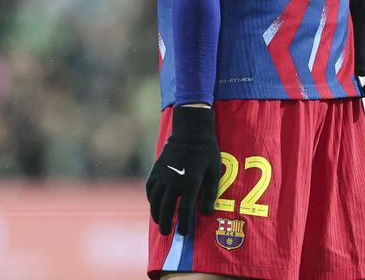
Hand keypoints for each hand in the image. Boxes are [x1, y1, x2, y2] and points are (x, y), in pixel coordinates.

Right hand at [145, 105, 221, 235]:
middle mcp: (173, 181)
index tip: (184, 233)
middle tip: (167, 233)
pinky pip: (150, 189)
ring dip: (156, 214)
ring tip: (159, 223)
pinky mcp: (155, 170)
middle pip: (166, 208)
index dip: (184, 224)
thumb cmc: (206, 152)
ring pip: (155, 200)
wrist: (190, 131)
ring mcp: (162, 175)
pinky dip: (151, 200)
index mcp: (190, 183)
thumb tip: (206, 214)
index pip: (185, 211)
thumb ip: (210, 194)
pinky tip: (155, 205)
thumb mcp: (214, 172)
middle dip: (166, 223)